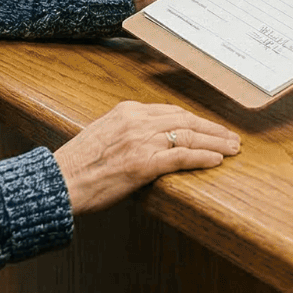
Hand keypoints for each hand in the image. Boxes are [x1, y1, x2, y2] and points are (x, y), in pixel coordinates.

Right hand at [53, 100, 240, 214]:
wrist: (60, 181)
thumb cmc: (77, 165)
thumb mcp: (102, 134)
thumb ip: (127, 131)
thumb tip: (148, 140)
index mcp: (127, 110)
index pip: (171, 111)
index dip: (195, 120)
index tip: (209, 126)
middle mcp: (137, 121)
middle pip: (185, 120)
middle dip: (212, 128)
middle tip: (231, 136)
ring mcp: (141, 141)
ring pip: (188, 136)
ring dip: (215, 142)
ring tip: (232, 149)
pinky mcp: (144, 164)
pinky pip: (181, 156)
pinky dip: (203, 157)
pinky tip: (217, 160)